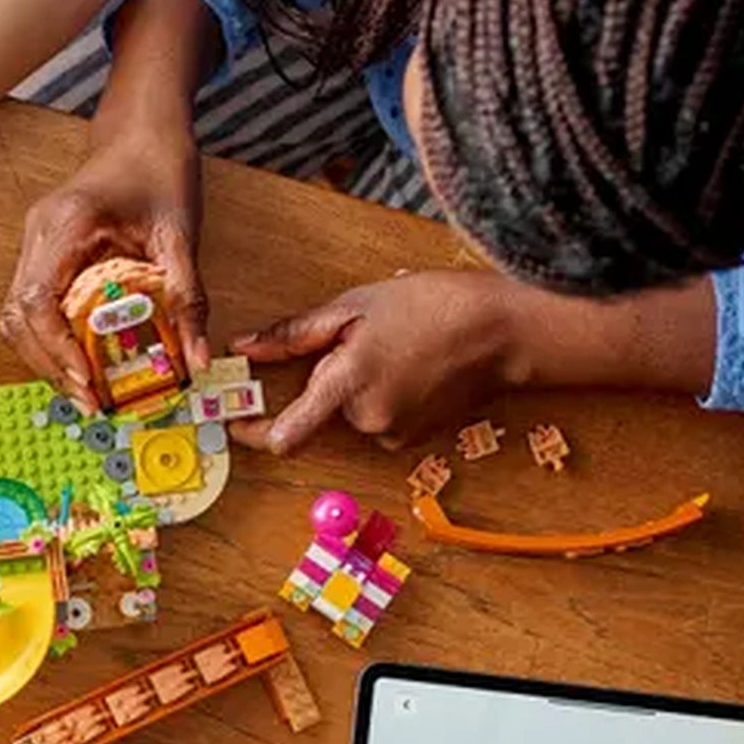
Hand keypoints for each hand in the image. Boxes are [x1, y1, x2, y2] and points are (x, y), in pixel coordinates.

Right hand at [1, 129, 207, 400]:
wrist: (142, 132)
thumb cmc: (160, 170)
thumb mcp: (181, 235)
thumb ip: (187, 299)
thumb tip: (195, 361)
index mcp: (66, 225)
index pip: (36, 300)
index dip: (54, 349)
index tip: (85, 382)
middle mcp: (38, 235)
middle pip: (17, 316)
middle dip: (47, 365)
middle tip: (88, 401)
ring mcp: (34, 243)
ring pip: (16, 316)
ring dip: (44, 357)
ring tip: (83, 389)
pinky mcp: (41, 253)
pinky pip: (31, 306)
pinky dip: (49, 339)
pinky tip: (79, 359)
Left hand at [232, 272, 526, 454]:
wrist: (508, 329)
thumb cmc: (434, 305)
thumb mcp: (355, 305)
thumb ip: (294, 334)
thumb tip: (243, 349)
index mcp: (346, 384)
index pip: (284, 436)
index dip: (252, 433)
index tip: (235, 421)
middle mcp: (368, 419)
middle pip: (322, 411)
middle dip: (329, 383)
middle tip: (361, 343)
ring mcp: (396, 433)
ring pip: (353, 413)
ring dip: (359, 388)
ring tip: (396, 349)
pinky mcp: (417, 438)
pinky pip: (381, 419)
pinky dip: (385, 396)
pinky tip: (412, 366)